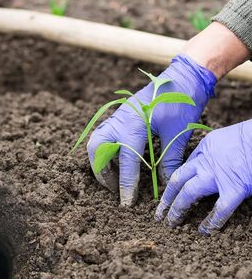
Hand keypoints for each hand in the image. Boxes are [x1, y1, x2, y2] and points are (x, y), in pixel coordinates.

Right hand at [87, 54, 216, 205]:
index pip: (126, 160)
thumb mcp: (177, 134)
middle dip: (102, 172)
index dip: (126, 184)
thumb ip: (169, 160)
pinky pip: (103, 135)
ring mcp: (117, 116)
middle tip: (114, 188)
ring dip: (100, 161)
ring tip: (112, 177)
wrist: (182, 76)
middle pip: (97, 149)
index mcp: (133, 124)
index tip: (126, 202)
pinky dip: (104, 151)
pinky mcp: (120, 116)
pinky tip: (115, 160)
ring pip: (96, 142)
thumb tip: (165, 184)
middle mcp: (119, 120)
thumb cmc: (182, 102)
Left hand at [155, 121, 251, 233]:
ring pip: (189, 194)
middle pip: (178, 180)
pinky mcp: (234, 189)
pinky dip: (211, 222)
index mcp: (204, 148)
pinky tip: (204, 231)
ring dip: (178, 209)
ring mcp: (217, 176)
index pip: (185, 167)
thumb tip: (212, 164)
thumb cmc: (251, 136)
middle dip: (167, 198)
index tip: (170, 194)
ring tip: (171, 223)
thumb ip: (214, 152)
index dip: (175, 182)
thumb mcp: (225, 138)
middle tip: (159, 213)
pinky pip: (219, 209)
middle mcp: (205, 162)